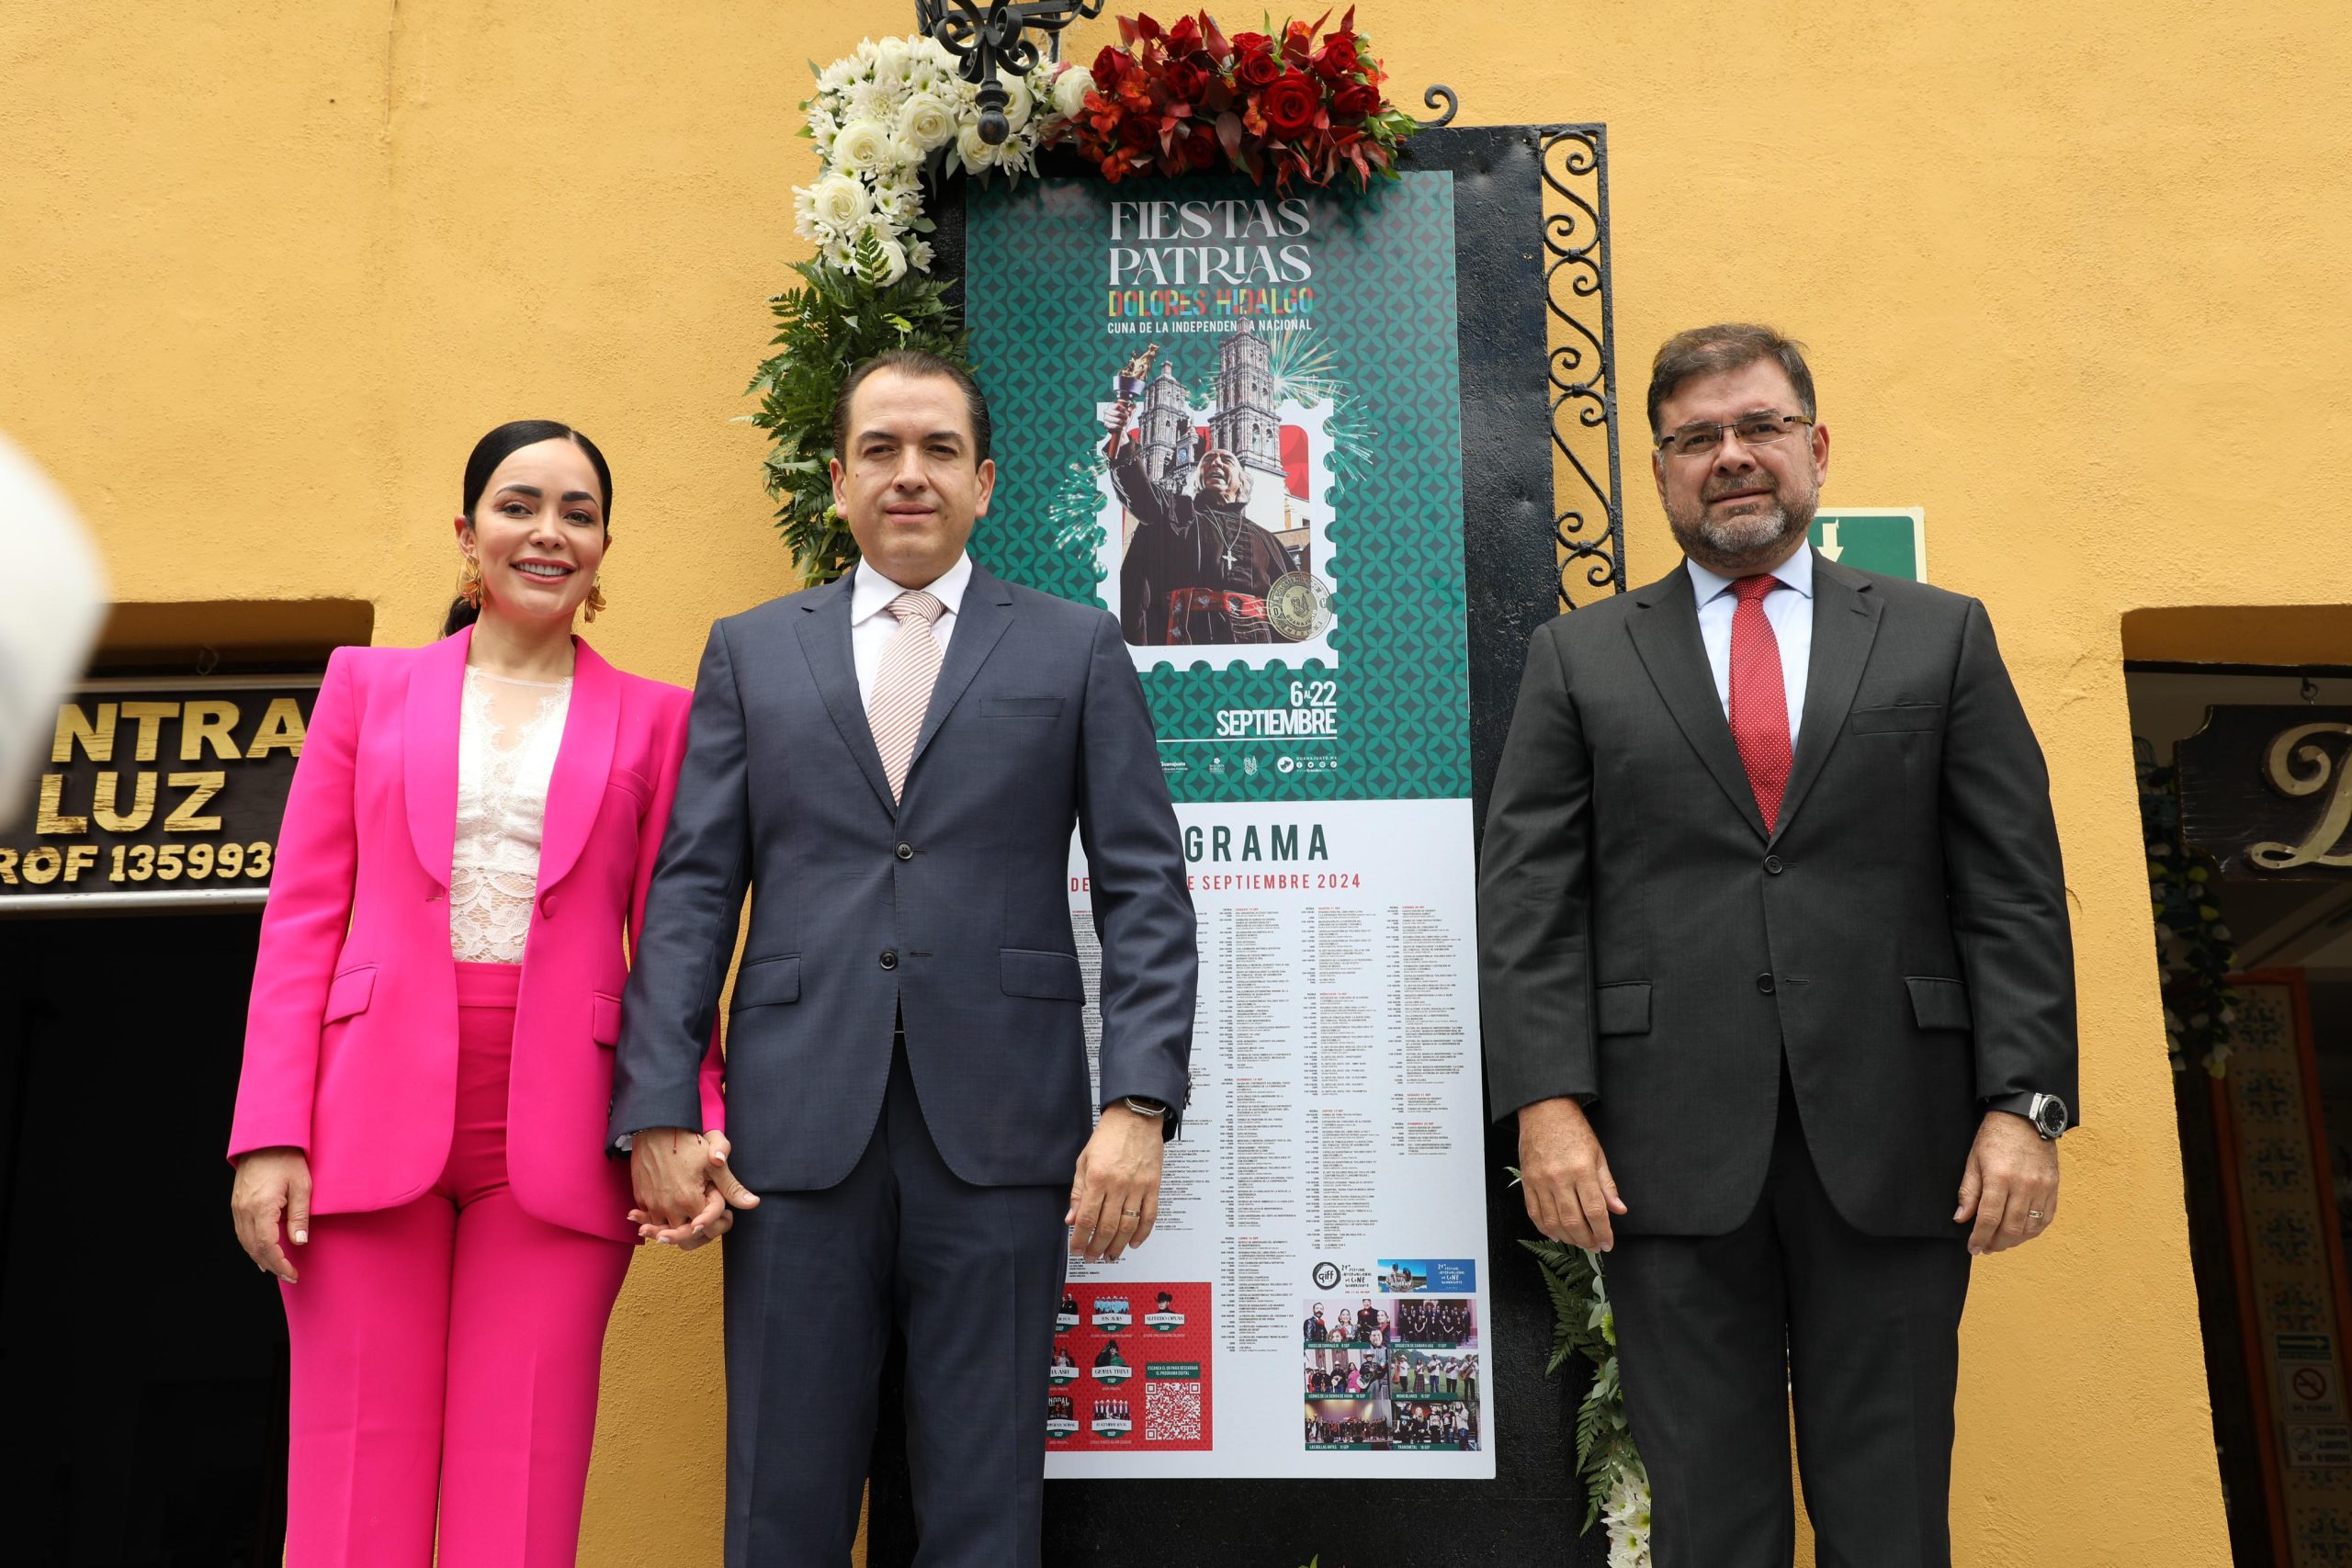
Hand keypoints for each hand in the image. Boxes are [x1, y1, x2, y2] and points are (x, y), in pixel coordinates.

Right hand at [231, 1146, 312, 1282]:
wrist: (265, 1139)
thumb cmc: (287, 1159)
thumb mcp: (302, 1186)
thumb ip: (300, 1216)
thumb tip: (299, 1242)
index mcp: (261, 1207)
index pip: (268, 1246)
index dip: (280, 1263)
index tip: (292, 1273)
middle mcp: (244, 1210)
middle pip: (254, 1248)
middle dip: (271, 1265)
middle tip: (288, 1276)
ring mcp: (237, 1206)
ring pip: (244, 1241)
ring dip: (259, 1257)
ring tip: (275, 1269)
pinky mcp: (236, 1202)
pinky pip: (240, 1231)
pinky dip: (250, 1245)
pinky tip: (259, 1252)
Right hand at [631, 1130, 758, 1249]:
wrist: (654, 1128)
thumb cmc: (686, 1143)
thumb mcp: (714, 1163)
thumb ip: (732, 1187)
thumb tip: (753, 1203)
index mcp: (689, 1200)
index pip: (708, 1229)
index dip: (721, 1224)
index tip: (726, 1215)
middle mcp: (668, 1208)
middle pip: (686, 1237)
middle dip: (700, 1232)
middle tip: (709, 1220)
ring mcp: (652, 1205)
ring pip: (667, 1231)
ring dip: (679, 1228)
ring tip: (692, 1217)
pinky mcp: (641, 1199)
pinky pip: (651, 1221)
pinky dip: (660, 1222)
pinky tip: (672, 1211)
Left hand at [1066, 1106, 1164, 1262]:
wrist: (1135, 1117)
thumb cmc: (1108, 1136)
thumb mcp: (1084, 1161)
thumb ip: (1078, 1192)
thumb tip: (1072, 1219)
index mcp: (1098, 1178)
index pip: (1087, 1218)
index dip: (1080, 1238)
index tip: (1076, 1249)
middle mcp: (1119, 1184)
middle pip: (1107, 1227)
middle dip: (1097, 1247)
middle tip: (1092, 1257)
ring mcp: (1138, 1186)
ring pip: (1128, 1226)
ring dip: (1118, 1245)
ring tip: (1110, 1256)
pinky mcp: (1153, 1186)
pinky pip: (1150, 1215)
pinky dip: (1142, 1233)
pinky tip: (1133, 1243)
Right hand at [1108, 398, 1135, 432]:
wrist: (1121, 427)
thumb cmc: (1124, 417)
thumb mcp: (1130, 411)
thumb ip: (1133, 406)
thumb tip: (1129, 409)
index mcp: (1112, 406)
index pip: (1117, 406)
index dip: (1123, 409)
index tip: (1126, 412)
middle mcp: (1107, 411)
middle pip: (1117, 413)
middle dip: (1124, 416)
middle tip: (1127, 418)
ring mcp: (1105, 418)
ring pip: (1115, 420)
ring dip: (1122, 422)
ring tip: (1125, 423)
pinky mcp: (1106, 424)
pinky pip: (1112, 426)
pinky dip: (1118, 427)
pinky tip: (1121, 427)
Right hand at [1517, 1097, 1625, 1251]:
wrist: (1544, 1110)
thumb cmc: (1573, 1129)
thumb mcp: (1598, 1154)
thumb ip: (1607, 1185)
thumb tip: (1619, 1209)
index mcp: (1582, 1170)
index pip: (1595, 1211)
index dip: (1603, 1232)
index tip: (1608, 1243)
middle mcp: (1559, 1178)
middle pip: (1573, 1221)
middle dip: (1586, 1240)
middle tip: (1594, 1247)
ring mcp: (1540, 1181)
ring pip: (1552, 1221)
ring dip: (1567, 1238)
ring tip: (1578, 1242)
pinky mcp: (1527, 1181)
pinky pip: (1534, 1211)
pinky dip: (1544, 1227)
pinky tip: (1555, 1234)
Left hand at [1955, 1111, 2059, 1254]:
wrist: (2025, 1117)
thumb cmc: (1995, 1137)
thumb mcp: (1974, 1161)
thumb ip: (1968, 1192)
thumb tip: (1961, 1219)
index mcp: (1999, 1178)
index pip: (1988, 1219)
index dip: (1979, 1238)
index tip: (1973, 1248)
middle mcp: (2023, 1185)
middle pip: (2011, 1228)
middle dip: (1996, 1244)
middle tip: (1985, 1248)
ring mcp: (2042, 1187)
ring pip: (2030, 1228)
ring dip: (2014, 1241)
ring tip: (2001, 1242)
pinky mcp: (2053, 1187)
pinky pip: (2046, 1218)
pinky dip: (2033, 1231)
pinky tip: (2021, 1233)